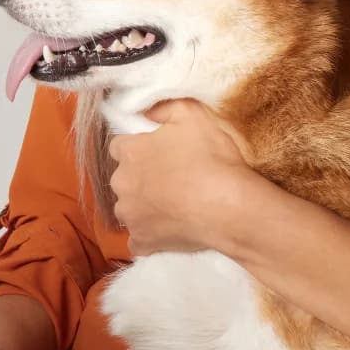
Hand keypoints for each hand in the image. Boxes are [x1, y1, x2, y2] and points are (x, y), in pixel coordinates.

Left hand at [108, 98, 257, 254]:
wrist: (229, 207)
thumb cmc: (211, 158)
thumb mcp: (192, 115)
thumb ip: (163, 108)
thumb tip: (146, 111)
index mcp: (130, 152)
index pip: (120, 147)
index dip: (139, 148)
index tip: (159, 153)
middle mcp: (122, 184)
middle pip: (123, 178)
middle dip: (140, 177)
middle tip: (171, 179)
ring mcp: (130, 215)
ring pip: (128, 208)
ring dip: (143, 206)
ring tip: (172, 206)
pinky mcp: (142, 241)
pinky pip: (138, 239)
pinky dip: (148, 236)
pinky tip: (166, 231)